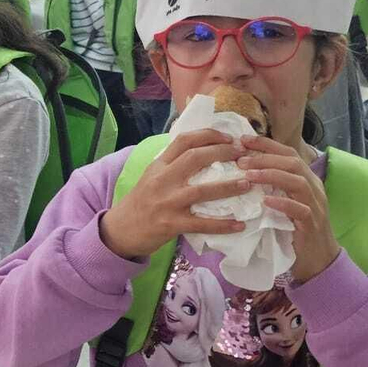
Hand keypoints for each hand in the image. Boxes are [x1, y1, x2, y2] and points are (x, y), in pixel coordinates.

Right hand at [98, 128, 249, 259]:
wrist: (119, 230)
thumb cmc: (139, 203)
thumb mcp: (151, 177)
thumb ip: (172, 165)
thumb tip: (202, 153)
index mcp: (158, 166)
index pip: (183, 141)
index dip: (209, 135)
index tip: (229, 137)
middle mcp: (162, 180)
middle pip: (195, 158)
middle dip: (223, 153)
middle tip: (243, 155)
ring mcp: (167, 202)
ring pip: (202, 190)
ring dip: (228, 186)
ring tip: (248, 184)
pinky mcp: (171, 224)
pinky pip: (202, 223)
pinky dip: (223, 225)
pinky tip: (240, 225)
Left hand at [236, 136, 338, 282]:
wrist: (318, 259)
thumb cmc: (295, 228)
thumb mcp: (284, 202)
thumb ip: (272, 186)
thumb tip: (243, 170)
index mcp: (306, 179)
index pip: (288, 153)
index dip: (266, 144)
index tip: (242, 140)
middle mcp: (313, 188)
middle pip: (293, 162)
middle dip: (265, 157)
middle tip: (240, 159)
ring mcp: (315, 206)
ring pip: (298, 181)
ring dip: (272, 175)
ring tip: (249, 176)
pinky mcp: (312, 224)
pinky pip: (300, 209)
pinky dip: (283, 203)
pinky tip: (266, 201)